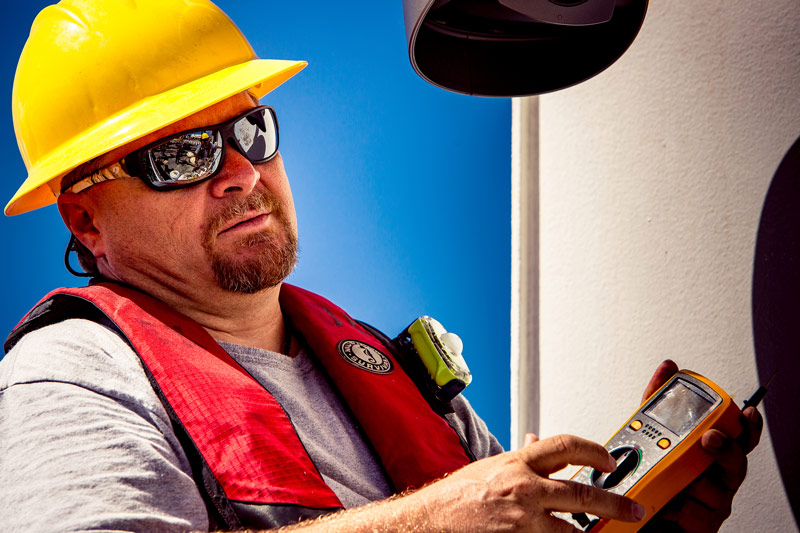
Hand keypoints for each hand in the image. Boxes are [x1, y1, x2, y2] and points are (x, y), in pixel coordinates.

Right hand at [409, 433, 645, 531]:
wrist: (431, 521)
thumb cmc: (457, 496)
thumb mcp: (492, 467)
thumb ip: (521, 459)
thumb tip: (539, 442)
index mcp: (519, 464)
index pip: (566, 446)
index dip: (594, 450)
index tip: (609, 460)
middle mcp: (526, 489)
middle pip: (583, 494)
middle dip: (615, 504)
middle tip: (634, 510)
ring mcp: (525, 521)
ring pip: (572, 531)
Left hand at [639, 360, 763, 531]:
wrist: (634, 517)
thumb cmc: (650, 475)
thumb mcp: (647, 431)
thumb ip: (657, 400)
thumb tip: (668, 368)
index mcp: (708, 454)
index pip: (738, 437)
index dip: (748, 426)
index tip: (747, 411)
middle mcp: (716, 477)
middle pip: (736, 462)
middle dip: (726, 449)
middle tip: (709, 439)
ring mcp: (712, 503)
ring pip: (717, 489)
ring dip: (695, 481)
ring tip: (674, 477)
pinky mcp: (702, 525)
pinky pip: (699, 515)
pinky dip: (681, 507)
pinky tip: (667, 503)